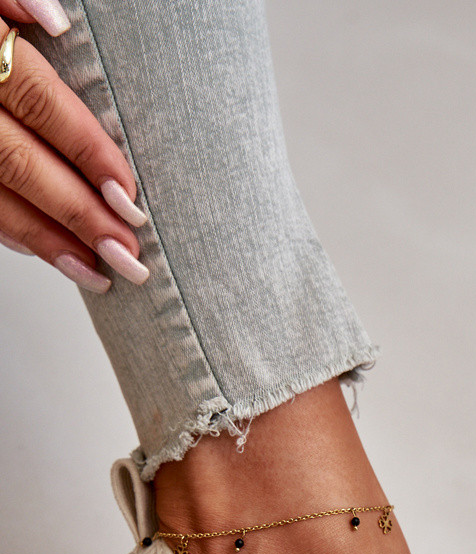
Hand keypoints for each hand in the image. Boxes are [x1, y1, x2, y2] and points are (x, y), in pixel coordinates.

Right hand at [0, 2, 147, 291]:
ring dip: (47, 239)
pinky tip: (42, 249)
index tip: (128, 195)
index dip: (89, 153)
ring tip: (96, 271)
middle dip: (79, 215)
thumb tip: (56, 24)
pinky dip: (9, 231)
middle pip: (21, 165)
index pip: (41, 105)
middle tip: (126, 252)